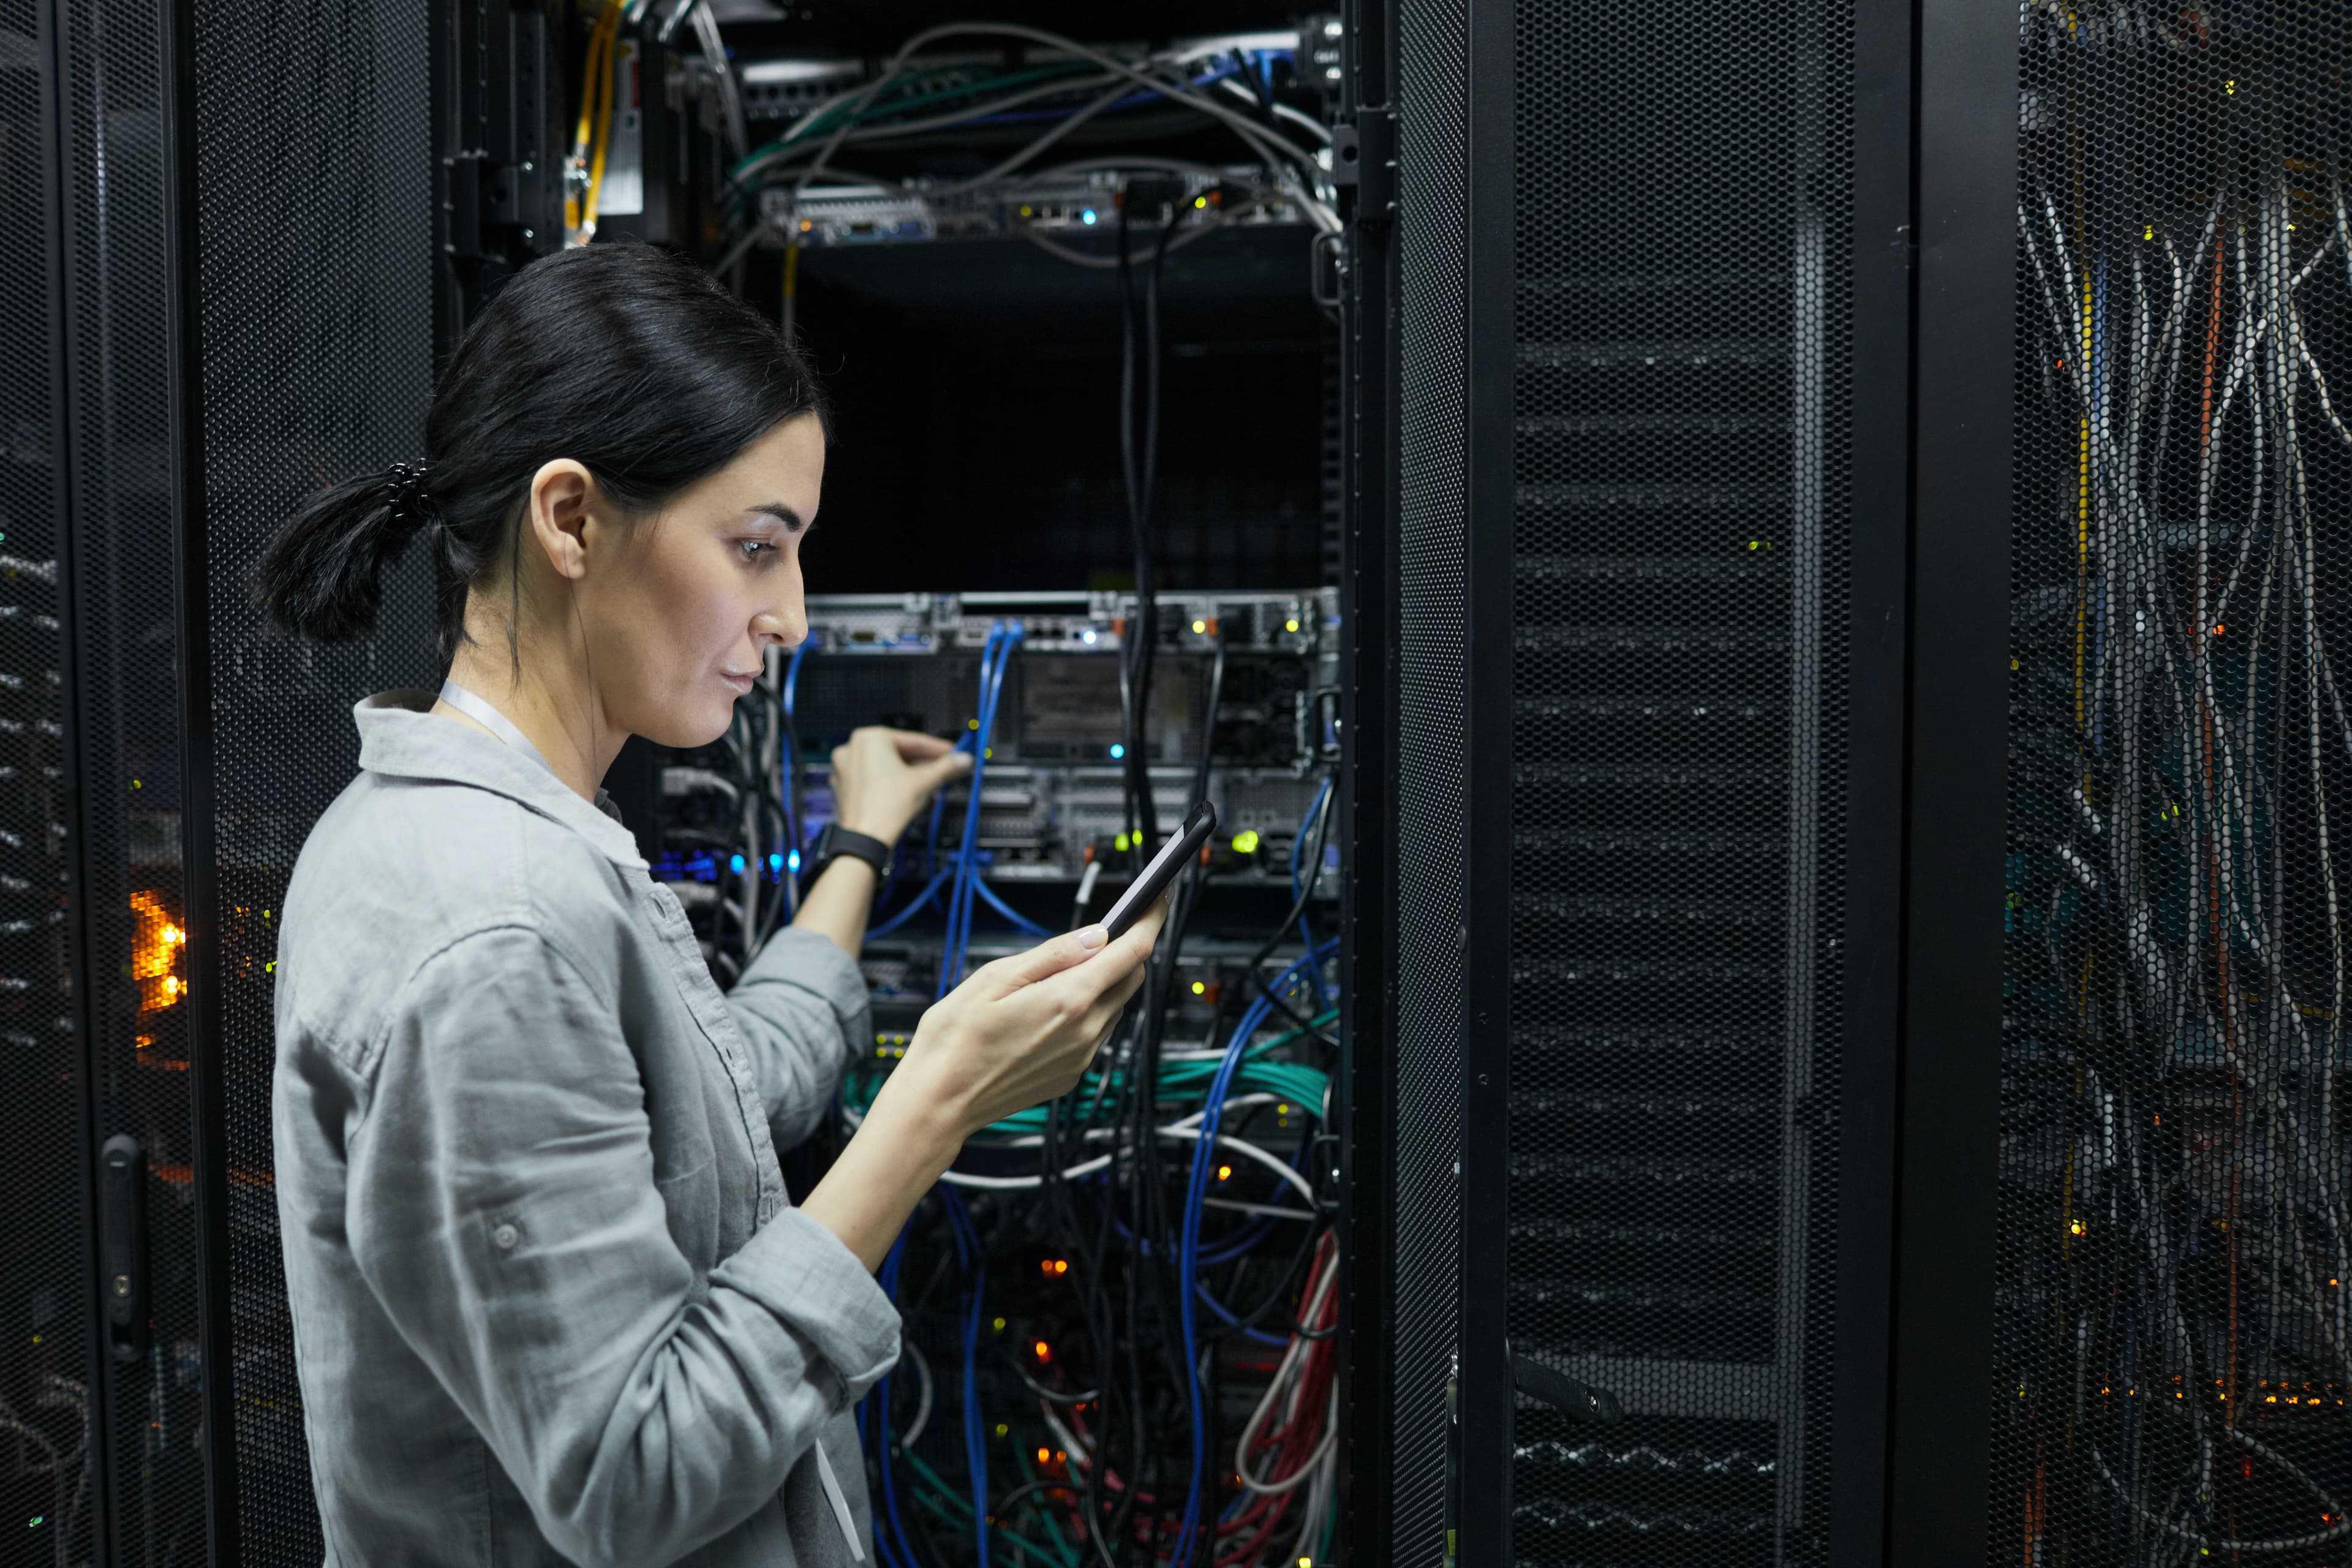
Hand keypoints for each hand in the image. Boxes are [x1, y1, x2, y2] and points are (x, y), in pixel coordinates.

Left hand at [826, 726, 970, 845]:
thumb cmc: (887, 805)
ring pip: (888, 765)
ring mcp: (846, 767)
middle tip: (946, 767)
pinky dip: (893, 781)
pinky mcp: (846, 786)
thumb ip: (946, 767)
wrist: (866, 838)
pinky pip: (875, 777)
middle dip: (925, 762)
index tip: (953, 753)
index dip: (938, 749)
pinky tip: (911, 789)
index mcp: (870, 738)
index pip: (913, 741)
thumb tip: (964, 760)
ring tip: (933, 780)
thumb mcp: (924, 781)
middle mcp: (854, 748)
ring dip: (911, 772)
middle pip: (900, 753)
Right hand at [882, 897, 1171, 1140]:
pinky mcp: (1072, 1075)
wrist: (939, 1100)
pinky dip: (1089, 1012)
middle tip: (1102, 935)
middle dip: (1126, 950)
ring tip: (1059, 976)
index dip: (1150, 919)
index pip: (1132, 951)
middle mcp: (1085, 1031)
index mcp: (1069, 1000)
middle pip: (1131, 978)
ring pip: (1115, 1005)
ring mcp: (1081, 1057)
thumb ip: (1053, 954)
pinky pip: (1097, 1033)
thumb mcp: (996, 976)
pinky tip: (1051, 1009)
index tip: (1158, 900)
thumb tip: (1095, 935)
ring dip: (1104, 983)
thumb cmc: (955, 1040)